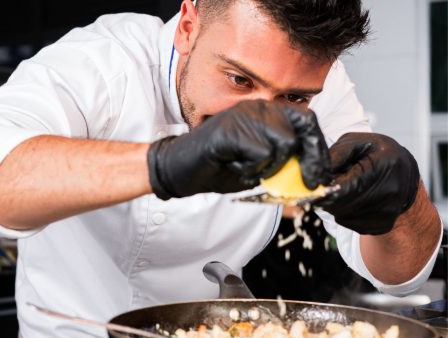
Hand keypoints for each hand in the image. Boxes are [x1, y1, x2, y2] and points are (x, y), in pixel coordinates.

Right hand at [147, 100, 330, 198]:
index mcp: (267, 112)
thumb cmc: (218, 167)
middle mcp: (258, 107)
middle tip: (308, 183)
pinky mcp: (230, 129)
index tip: (319, 177)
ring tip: (249, 169)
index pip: (307, 121)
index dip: (319, 149)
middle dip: (311, 159)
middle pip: (303, 127)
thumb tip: (314, 185)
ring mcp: (243, 115)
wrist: (178, 168)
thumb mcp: (259, 170)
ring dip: (273, 167)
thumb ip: (285, 169)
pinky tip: (234, 166)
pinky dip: (251, 170)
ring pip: (284, 144)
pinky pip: (261, 154)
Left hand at [319, 132, 419, 234]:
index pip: (346, 187)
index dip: (324, 191)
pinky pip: (350, 224)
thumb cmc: (377, 154)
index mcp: (384, 165)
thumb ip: (336, 154)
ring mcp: (388, 212)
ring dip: (335, 205)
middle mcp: (390, 192)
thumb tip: (315, 174)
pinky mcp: (383, 225)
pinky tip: (352, 200)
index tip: (311, 190)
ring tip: (343, 190)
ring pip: (343, 216)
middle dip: (327, 198)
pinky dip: (344, 213)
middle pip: (342, 205)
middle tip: (324, 188)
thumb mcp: (357, 143)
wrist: (404, 173)